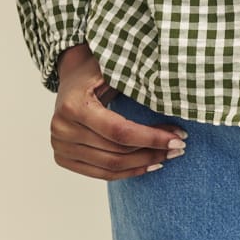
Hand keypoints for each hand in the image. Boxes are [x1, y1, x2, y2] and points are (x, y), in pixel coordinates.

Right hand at [50, 43, 187, 179]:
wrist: (71, 76)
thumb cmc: (97, 69)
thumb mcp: (114, 67)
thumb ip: (136, 80)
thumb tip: (175, 94)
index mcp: (74, 105)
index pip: (119, 131)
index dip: (151, 138)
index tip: (179, 138)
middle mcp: (62, 129)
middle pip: (116, 152)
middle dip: (152, 151)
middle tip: (179, 147)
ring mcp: (60, 146)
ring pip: (110, 166)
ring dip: (142, 163)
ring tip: (167, 156)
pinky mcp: (63, 158)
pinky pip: (100, 173)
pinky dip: (126, 172)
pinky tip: (148, 164)